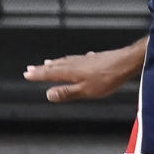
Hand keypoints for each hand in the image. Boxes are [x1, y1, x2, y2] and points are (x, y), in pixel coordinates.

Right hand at [24, 43, 145, 101]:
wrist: (127, 62)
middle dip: (42, 68)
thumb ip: (67, 93)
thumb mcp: (85, 91)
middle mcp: (76, 63)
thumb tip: (48, 94)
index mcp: (71, 71)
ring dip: (55, 63)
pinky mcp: (95, 59)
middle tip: (31, 68)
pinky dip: (71, 60)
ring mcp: (86, 60)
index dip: (38, 74)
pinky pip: (78, 59)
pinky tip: (76, 60)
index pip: (50, 73)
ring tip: (48, 63)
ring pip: (66, 61)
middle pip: (55, 65)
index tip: (27, 74)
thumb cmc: (108, 78)